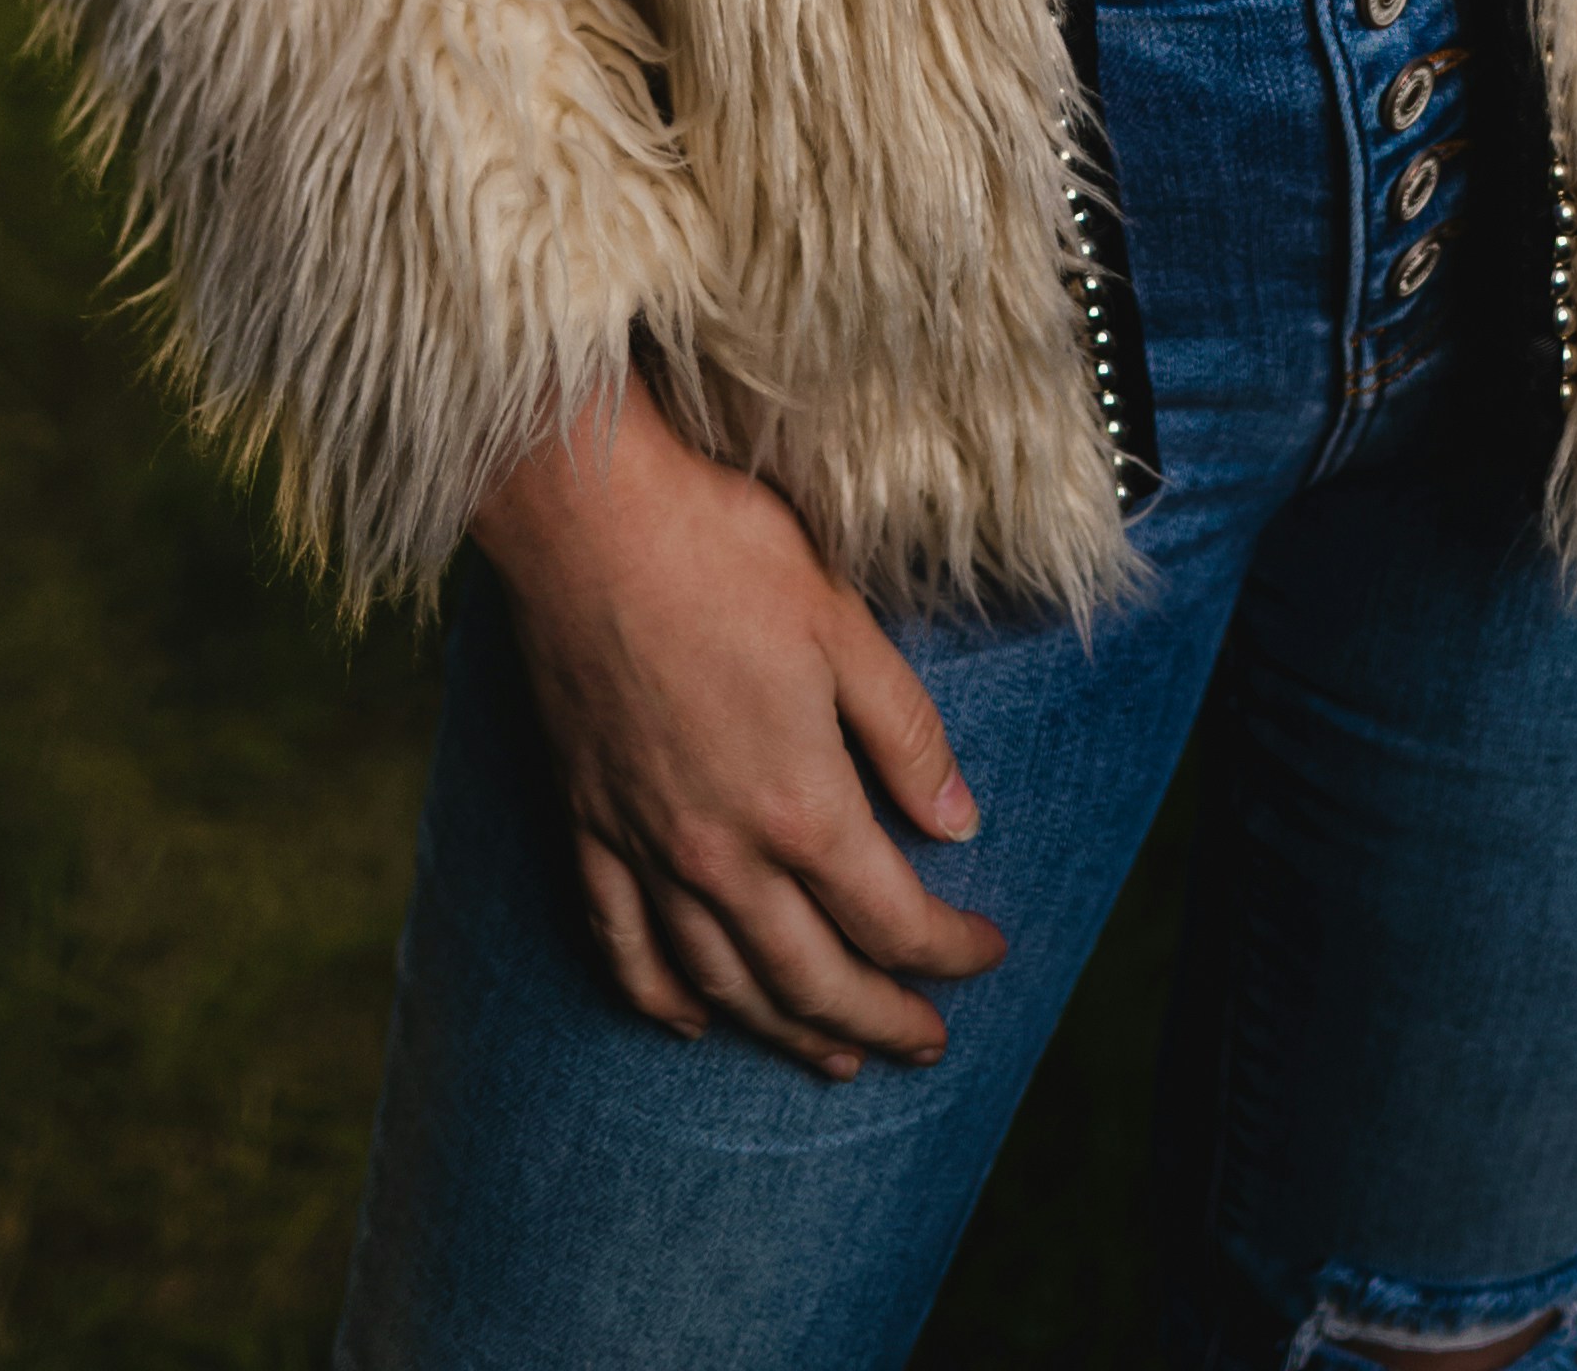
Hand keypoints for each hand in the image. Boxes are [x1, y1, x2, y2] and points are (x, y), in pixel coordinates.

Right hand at [469, 385, 1007, 1076]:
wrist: (586, 518)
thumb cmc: (724, 553)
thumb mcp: (846, 626)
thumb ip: (906, 736)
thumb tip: (961, 823)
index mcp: (799, 803)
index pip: (891, 918)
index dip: (949, 949)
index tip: (989, 954)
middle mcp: (720, 852)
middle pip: (812, 977)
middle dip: (880, 1019)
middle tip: (927, 1043)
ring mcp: (646, 847)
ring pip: (722, 981)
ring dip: (784, 1031)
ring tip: (834, 1057)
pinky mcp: (587, 825)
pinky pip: (621, 944)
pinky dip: (660, 997)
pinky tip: (692, 1020)